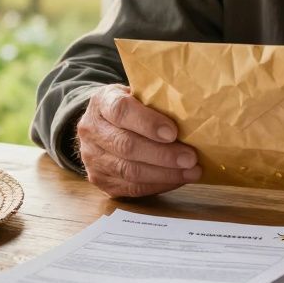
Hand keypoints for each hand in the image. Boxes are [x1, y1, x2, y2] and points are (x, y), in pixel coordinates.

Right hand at [76, 84, 201, 197]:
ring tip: (191, 172)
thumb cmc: (130, 108)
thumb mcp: (138, 94)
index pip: (121, 111)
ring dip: (165, 174)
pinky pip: (131, 188)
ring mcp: (92, 158)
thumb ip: (156, 103)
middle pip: (126, 146)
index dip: (148, 123)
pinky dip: (158, 185)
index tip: (173, 132)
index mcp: (101, 102)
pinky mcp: (100, 180)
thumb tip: (192, 118)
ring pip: (129, 171)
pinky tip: (177, 179)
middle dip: (163, 154)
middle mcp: (91, 130)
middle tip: (190, 158)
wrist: (100, 126)